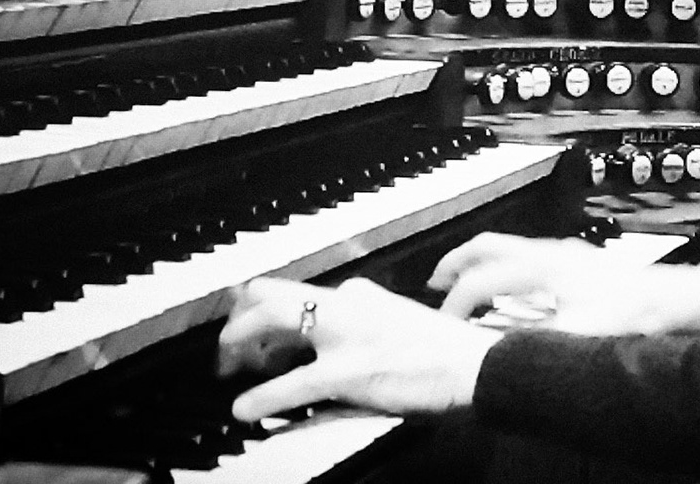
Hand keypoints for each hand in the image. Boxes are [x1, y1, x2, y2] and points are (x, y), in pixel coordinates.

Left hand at [217, 276, 500, 421]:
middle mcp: (346, 305)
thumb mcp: (397, 318)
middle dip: (240, 317)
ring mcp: (346, 337)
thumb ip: (364, 312)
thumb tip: (341, 308)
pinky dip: (262, 396)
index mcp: (358, 295)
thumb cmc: (443, 351)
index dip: (260, 307)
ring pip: (275, 322)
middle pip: (273, 294)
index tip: (247, 323)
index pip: (294, 290)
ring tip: (226, 369)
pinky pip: (292, 383)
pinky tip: (245, 409)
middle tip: (226, 346)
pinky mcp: (349, 371)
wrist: (474, 365)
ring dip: (240, 345)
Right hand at [429, 233, 699, 335]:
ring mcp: (565, 251)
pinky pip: (526, 253)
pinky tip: (512, 288)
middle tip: (437, 282)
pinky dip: (504, 265)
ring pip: (508, 246)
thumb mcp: (581, 337)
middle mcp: (551, 252)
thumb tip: (500, 349)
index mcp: (544, 267)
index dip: (456, 301)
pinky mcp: (578, 259)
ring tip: (467, 281)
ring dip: (480, 262)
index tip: (447, 321)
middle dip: (456, 263)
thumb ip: (536, 340)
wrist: (679, 299)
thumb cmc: (637, 314)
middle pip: (488, 245)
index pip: (482, 278)